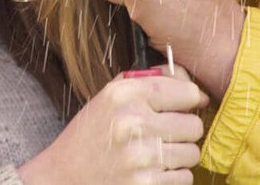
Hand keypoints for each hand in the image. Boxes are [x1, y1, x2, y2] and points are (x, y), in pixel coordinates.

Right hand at [17, 65, 207, 183]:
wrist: (62, 175)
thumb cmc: (90, 135)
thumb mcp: (109, 98)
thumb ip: (149, 83)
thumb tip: (197, 91)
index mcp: (123, 94)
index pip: (186, 91)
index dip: (191, 99)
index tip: (186, 105)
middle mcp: (132, 121)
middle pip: (193, 125)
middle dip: (183, 130)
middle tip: (165, 133)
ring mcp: (139, 156)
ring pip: (192, 153)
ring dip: (178, 155)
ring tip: (155, 153)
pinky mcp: (144, 184)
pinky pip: (184, 177)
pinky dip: (172, 176)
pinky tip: (151, 171)